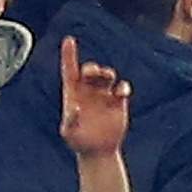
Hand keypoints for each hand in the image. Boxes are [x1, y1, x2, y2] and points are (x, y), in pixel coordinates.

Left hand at [55, 32, 132, 155]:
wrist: (97, 152)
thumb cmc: (78, 143)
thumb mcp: (69, 133)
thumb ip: (70, 121)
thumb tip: (75, 108)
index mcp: (72, 93)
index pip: (70, 70)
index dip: (69, 55)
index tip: (69, 39)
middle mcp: (88, 90)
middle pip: (90, 71)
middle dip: (92, 68)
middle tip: (93, 72)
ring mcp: (103, 95)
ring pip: (107, 75)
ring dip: (107, 73)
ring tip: (107, 77)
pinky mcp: (118, 102)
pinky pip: (122, 88)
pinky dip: (122, 87)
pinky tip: (120, 93)